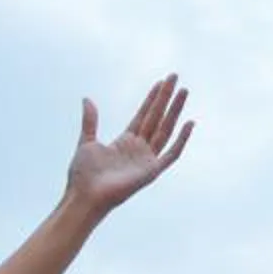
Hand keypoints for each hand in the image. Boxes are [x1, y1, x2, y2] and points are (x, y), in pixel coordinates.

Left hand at [66, 73, 194, 215]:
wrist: (84, 195)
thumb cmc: (83, 175)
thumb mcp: (87, 141)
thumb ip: (90, 121)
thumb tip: (87, 99)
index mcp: (125, 141)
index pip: (143, 115)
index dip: (152, 98)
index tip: (160, 82)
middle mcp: (139, 148)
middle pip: (157, 117)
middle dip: (166, 97)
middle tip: (175, 77)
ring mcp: (147, 159)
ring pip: (166, 129)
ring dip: (175, 110)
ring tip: (184, 91)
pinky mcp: (152, 171)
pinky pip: (172, 154)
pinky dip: (181, 140)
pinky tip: (189, 123)